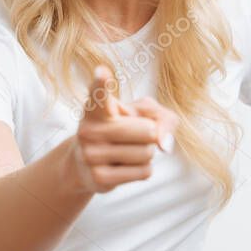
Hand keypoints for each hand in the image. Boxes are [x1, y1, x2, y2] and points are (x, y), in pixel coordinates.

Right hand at [72, 65, 178, 193]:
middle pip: (148, 131)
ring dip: (147, 154)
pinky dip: (143, 170)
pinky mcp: (98, 178)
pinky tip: (124, 167)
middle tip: (134, 136)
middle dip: (151, 134)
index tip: (102, 72)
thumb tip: (164, 144)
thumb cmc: (120, 131)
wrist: (86, 165)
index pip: (99, 94)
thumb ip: (162, 117)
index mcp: (96, 109)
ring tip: (126, 152)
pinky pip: (143, 172)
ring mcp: (90, 155)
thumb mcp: (142, 115)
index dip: (102, 83)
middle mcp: (88, 129)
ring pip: (147, 153)